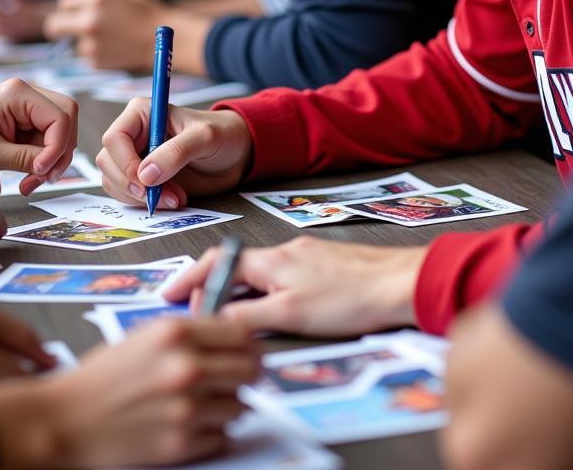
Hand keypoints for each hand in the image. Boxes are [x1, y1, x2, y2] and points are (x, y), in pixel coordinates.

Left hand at [0, 79, 77, 194]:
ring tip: (31, 181)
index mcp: (18, 93)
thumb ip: (27, 159)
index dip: (58, 147)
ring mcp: (23, 104)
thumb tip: (52, 167)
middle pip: (67, 116)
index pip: (61, 117)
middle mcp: (25, 92)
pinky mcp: (19, 117)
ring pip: (59, 128)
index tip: (41, 171)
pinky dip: (41, 157)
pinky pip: (44, 135)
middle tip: (44, 176)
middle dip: (61, 150)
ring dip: (52, 157)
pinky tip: (27, 174)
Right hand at [0, 317, 258, 468]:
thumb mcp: (144, 335)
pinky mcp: (181, 444)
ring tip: (204, 402)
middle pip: (250, 368)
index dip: (246, 339)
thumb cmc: (100, 378)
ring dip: (228, 404)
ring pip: (240, 405)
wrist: (66, 420)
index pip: (240, 331)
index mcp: (175, 334)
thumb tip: (229, 334)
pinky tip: (191, 423)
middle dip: (245, 372)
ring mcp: (187, 408)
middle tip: (232, 376)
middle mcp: (186, 367)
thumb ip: (189, 332)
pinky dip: (213, 432)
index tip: (244, 346)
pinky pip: (222, 436)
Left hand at [44, 0, 161, 69]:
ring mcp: (90, 43)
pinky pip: (87, 57)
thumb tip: (78, 7)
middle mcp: (89, 20)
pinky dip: (97, 54)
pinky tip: (117, 49)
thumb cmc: (150, 14)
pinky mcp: (95, 62)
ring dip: (85, 42)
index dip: (69, 7)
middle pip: (54, 25)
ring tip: (112, 39)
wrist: (166, 41)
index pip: (64, 1)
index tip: (73, 12)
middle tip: (67, 30)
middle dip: (59, 27)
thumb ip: (99, 0)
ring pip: (74, 44)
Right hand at [97, 98, 252, 207]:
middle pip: (108, 163)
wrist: (235, 155)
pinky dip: (145, 203)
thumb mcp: (205, 137)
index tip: (146, 182)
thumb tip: (146, 175)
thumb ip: (177, 152)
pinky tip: (172, 199)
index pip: (115, 138)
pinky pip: (127, 195)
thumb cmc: (221, 134)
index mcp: (142, 113)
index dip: (125, 163)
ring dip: (140, 197)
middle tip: (165, 197)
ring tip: (175, 197)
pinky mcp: (141, 178)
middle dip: (133, 185)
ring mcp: (135, 157)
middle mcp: (133, 134)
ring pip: (114, 182)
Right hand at [165, 237, 423, 335]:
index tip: (170, 295)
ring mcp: (307, 256)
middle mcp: (285, 251)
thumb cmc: (352, 296)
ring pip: (261, 272)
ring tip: (232, 315)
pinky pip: (284, 275)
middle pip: (236, 266)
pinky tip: (278, 308)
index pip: (216, 263)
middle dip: (212, 286)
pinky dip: (267, 290)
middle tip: (196, 310)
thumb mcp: (291, 316)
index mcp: (271, 260)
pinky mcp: (326, 265)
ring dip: (240, 290)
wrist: (402, 283)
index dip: (189, 279)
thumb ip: (249, 317)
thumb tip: (216, 321)